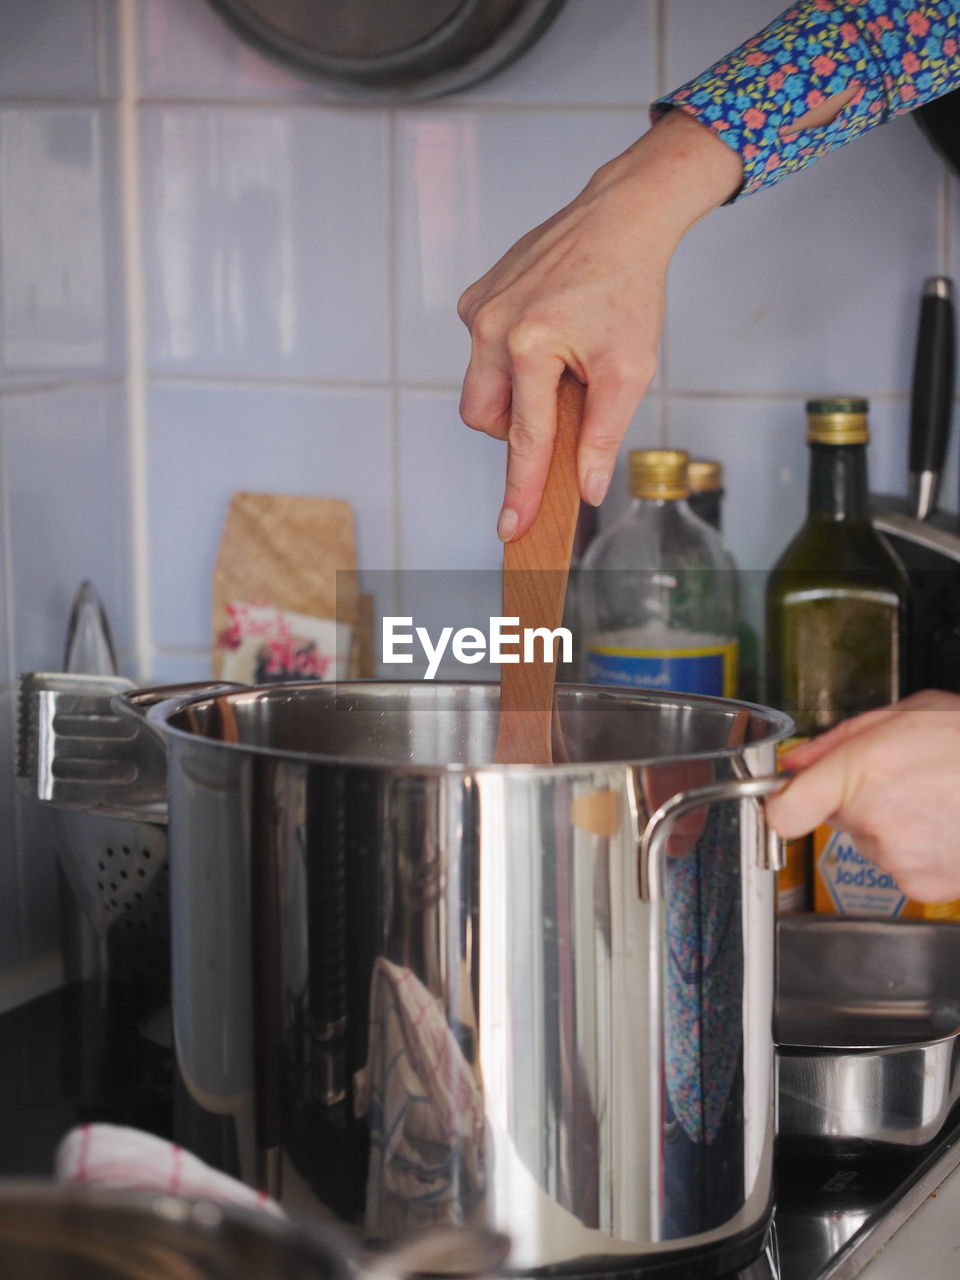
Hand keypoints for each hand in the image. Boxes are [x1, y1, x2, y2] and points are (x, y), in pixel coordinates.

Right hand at [457, 109, 741, 540]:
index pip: (525, 440)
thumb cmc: (629, 288)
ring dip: (514, 394)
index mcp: (530, 345)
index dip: (522, 490)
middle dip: (515, 429)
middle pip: (484, 420)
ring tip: (558, 365)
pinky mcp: (475, 298)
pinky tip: (545, 334)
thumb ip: (604, 435)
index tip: (511, 529)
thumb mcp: (630, 369)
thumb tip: (590, 488)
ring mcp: (477, 310)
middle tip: (561, 406)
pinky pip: (480, 354)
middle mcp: (491, 327)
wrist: (619, 219)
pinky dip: (509, 361)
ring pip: (479, 388)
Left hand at [765, 690, 959, 902]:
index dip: (781, 803)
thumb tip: (798, 760)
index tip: (784, 797)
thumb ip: (840, 739)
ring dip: (892, 823)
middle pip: (835, 817)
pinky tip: (945, 825)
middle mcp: (875, 821)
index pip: (784, 810)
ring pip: (871, 841)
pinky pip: (900, 867)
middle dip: (856, 798)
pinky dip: (918, 850)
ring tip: (934, 798)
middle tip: (900, 778)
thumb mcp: (905, 713)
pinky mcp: (922, 886)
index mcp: (861, 771)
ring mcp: (899, 859)